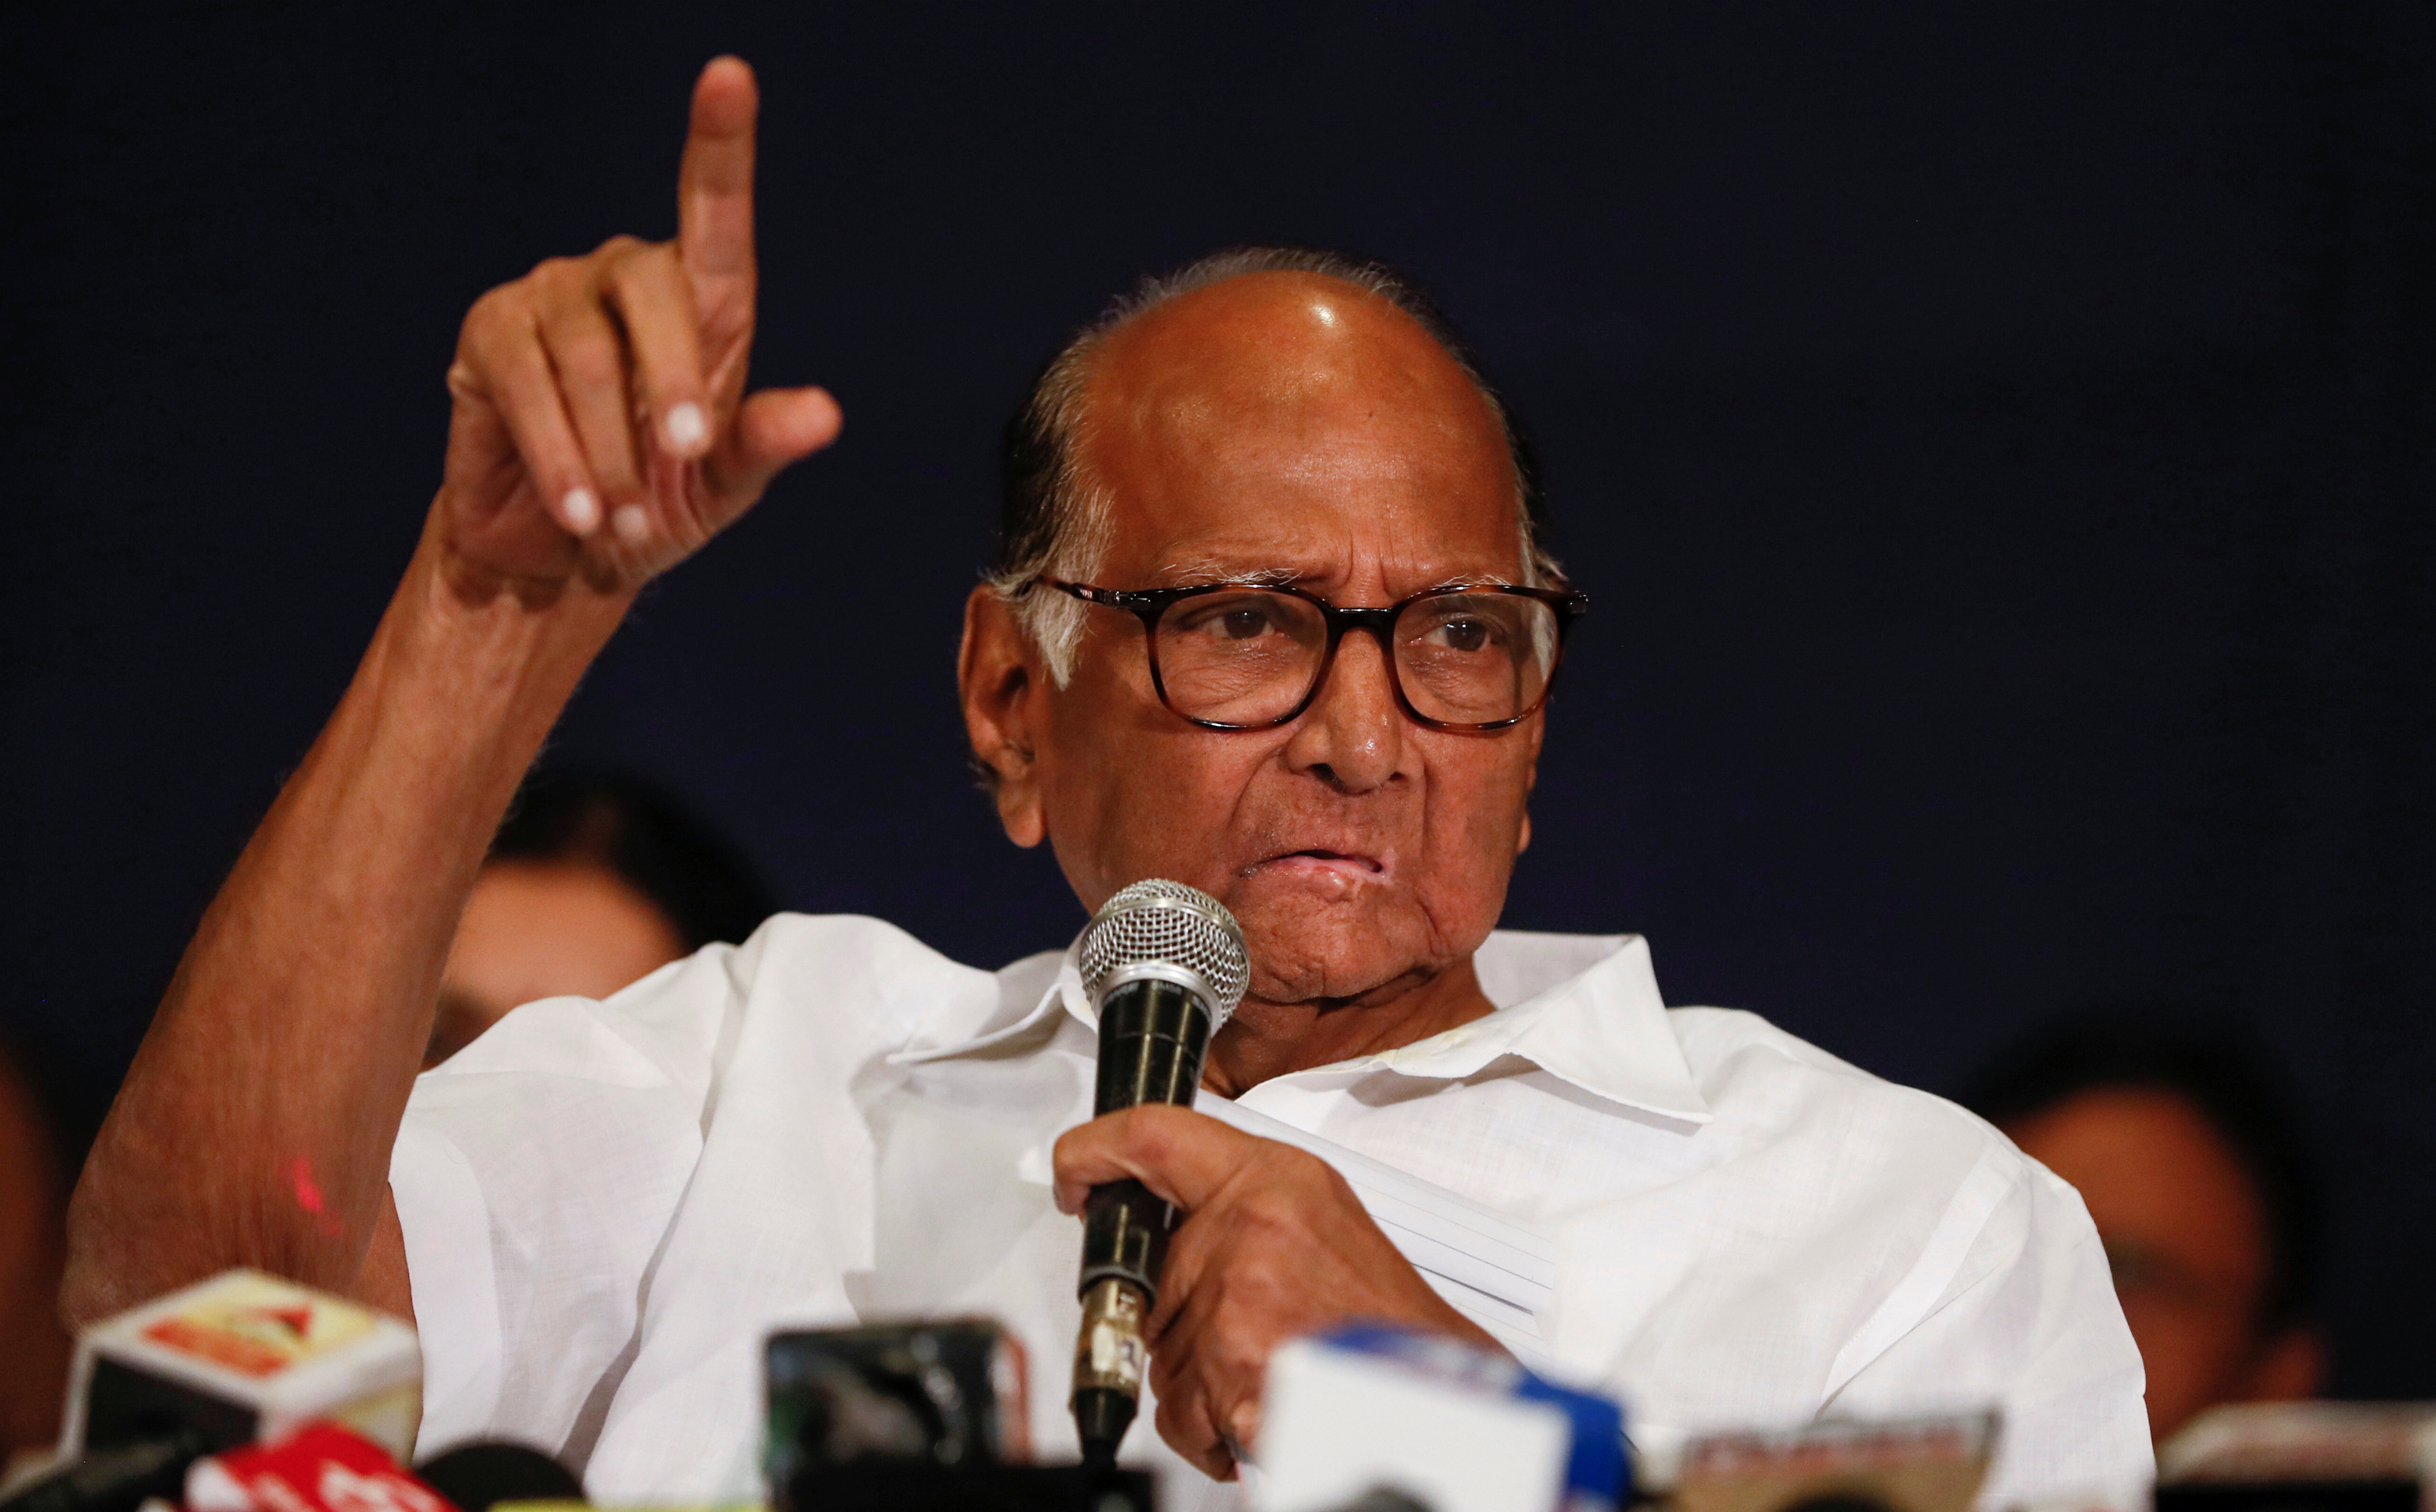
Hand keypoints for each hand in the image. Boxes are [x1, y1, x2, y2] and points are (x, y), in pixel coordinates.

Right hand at [435, 57, 839, 598]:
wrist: (566, 553)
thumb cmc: (658, 505)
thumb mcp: (723, 485)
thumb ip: (766, 444)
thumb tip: (825, 413)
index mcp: (700, 300)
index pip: (713, 207)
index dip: (720, 140)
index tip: (728, 74)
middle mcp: (622, 277)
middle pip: (653, 290)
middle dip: (673, 383)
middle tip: (682, 460)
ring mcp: (550, 296)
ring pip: (588, 356)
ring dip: (611, 451)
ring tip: (622, 518)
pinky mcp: (490, 333)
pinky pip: (527, 384)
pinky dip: (560, 457)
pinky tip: (580, 510)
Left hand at [1054, 1105, 1499, 1479]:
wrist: (1426, 1387)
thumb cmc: (1379, 1316)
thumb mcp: (1317, 1218)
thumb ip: (1242, 1210)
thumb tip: (1173, 1229)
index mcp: (1274, 1180)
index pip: (1156, 1135)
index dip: (1096, 1148)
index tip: (1076, 1170)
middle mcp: (1250, 1228)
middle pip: (1148, 1272)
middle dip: (1175, 1314)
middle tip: (1237, 1329)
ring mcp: (1237, 1298)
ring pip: (1158, 1346)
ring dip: (1194, 1371)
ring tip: (1261, 1366)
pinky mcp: (1229, 1366)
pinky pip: (1175, 1405)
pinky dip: (1205, 1423)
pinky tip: (1253, 1405)